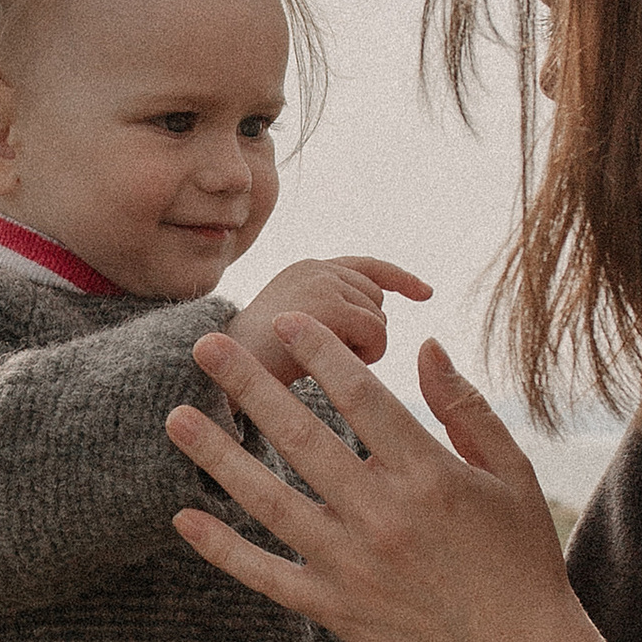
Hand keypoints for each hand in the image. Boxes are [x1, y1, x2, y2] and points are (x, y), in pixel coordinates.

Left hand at [164, 318, 641, 641]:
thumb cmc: (522, 559)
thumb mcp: (512, 473)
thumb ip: (465, 409)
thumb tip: (427, 347)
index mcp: (429, 475)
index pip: (362, 397)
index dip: (320, 353)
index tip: (287, 322)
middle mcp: (383, 516)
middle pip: (303, 438)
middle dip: (252, 386)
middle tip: (208, 346)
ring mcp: (352, 565)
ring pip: (270, 501)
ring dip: (220, 457)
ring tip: (177, 418)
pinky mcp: (334, 608)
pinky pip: (267, 574)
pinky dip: (223, 549)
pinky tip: (184, 517)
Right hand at [227, 255, 431, 387]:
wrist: (215, 374)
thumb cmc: (256, 367)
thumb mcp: (295, 328)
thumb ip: (330, 313)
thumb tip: (379, 315)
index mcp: (307, 270)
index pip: (367, 267)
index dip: (400, 279)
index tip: (426, 292)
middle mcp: (316, 268)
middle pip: (378, 299)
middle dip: (367, 334)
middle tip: (329, 359)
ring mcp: (321, 282)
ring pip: (380, 319)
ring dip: (363, 351)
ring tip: (320, 363)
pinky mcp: (327, 305)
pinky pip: (376, 333)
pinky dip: (364, 357)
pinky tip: (329, 366)